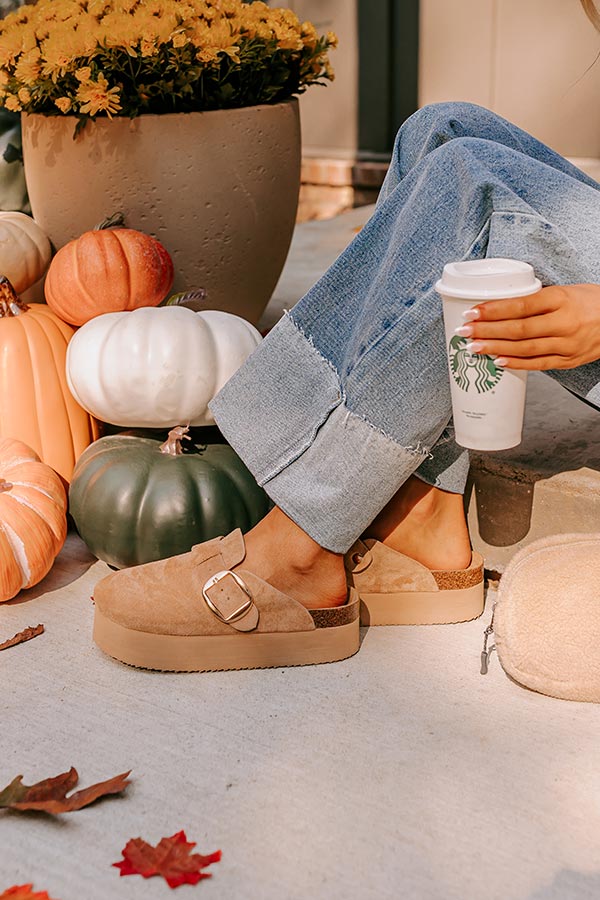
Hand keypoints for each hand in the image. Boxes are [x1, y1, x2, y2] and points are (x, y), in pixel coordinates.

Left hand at [454, 283, 599, 369]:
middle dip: (487, 331)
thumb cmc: (590, 302)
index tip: (472, 312)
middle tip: (465, 332)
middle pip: (519, 329)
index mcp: (562, 299)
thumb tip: (499, 308)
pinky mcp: (569, 360)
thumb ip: (537, 300)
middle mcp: (565, 322)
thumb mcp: (566, 291)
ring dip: (496, 348)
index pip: (521, 306)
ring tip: (474, 348)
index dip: (494, 310)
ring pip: (525, 348)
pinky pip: (538, 364)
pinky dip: (517, 364)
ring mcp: (567, 344)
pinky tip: (498, 362)